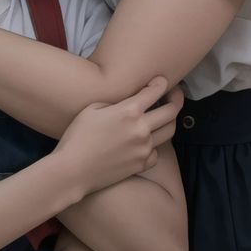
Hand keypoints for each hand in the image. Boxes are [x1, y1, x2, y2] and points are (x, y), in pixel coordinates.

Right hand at [54, 77, 183, 196]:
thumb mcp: (92, 109)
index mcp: (129, 111)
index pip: (155, 91)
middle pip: (171, 111)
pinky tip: (147, 141)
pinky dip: (154, 145)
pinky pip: (157, 152)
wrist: (73, 170)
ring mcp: (144, 148)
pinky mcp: (142, 164)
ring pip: (169, 131)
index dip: (161, 83)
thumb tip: (125, 106)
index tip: (162, 80)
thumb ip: (114, 104)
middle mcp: (142, 129)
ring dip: (170, 121)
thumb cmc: (77, 136)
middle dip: (176, 99)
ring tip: (165, 116)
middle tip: (175, 94)